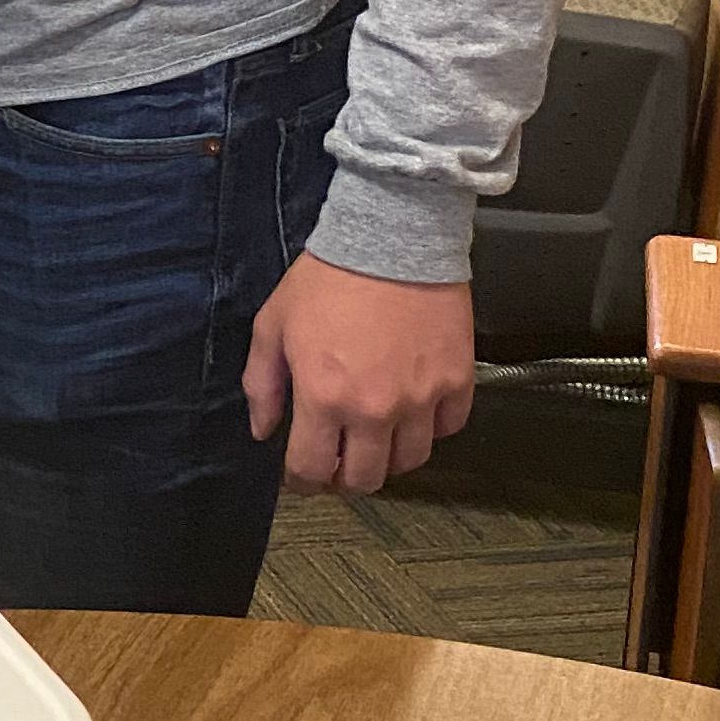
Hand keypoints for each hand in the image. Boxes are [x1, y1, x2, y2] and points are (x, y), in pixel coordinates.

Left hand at [243, 252, 475, 494]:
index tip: (301, 476)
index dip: (301, 481)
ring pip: (410, 461)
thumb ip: (262, 384)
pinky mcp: (457, 381)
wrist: (390, 239)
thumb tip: (263, 429)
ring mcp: (421, 399)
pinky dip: (430, 429)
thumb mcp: (273, 325)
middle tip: (339, 460)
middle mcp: (375, 410)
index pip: (312, 469)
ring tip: (375, 438)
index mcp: (324, 398)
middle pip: (365, 478)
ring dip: (388, 457)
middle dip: (345, 477)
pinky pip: (448, 428)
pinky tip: (413, 412)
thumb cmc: (328, 279)